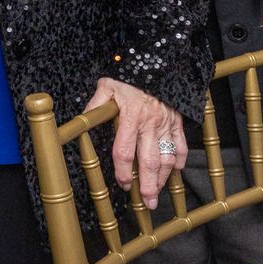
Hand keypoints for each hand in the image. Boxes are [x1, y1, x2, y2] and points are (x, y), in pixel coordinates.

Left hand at [85, 77, 184, 207]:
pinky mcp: (178, 120)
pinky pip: (181, 144)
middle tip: (147, 205)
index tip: (123, 184)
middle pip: (149, 161)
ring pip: (167, 157)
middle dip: (148, 186)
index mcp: (131, 117)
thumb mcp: (106, 86)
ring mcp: (166, 123)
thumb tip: (81, 121)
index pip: (125, 151)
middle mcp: (150, 123)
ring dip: (164, 179)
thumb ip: (95, 106)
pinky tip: (176, 171)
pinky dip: (180, 160)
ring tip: (159, 194)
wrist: (158, 58)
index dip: (124, 172)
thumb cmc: (129, 74)